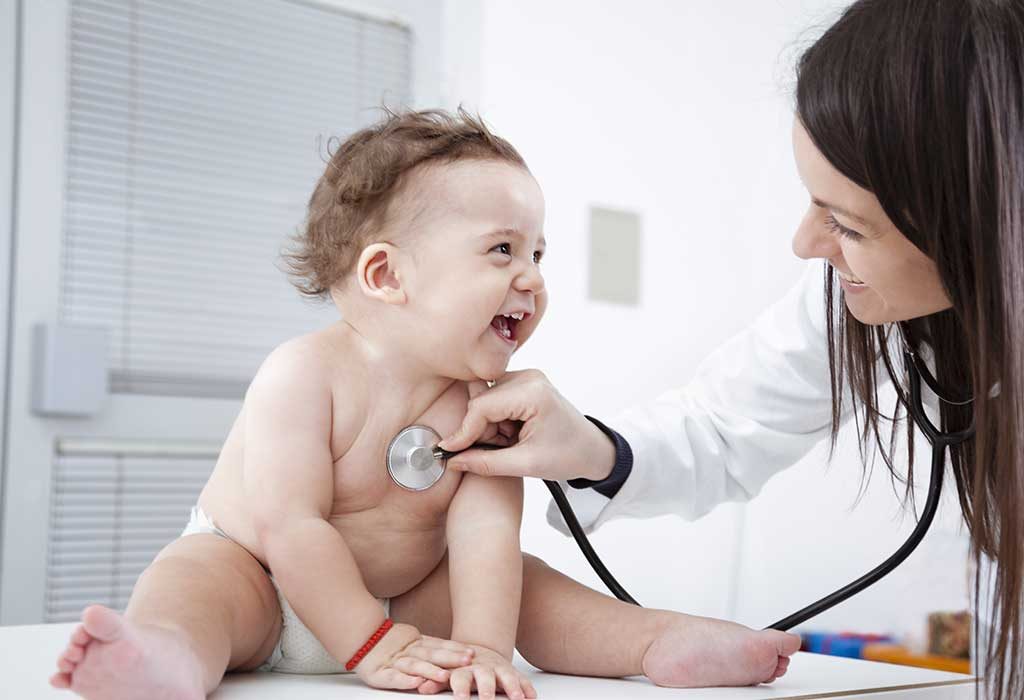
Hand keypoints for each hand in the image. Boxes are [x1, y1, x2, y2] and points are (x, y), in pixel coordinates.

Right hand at [354, 622, 475, 690]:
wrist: (362, 638)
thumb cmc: (390, 644)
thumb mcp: (413, 641)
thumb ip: (431, 645)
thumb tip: (459, 651)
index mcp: (417, 644)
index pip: (439, 645)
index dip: (455, 649)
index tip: (472, 652)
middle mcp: (409, 652)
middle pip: (432, 654)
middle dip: (451, 658)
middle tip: (468, 661)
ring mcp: (396, 662)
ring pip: (416, 666)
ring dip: (431, 671)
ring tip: (445, 676)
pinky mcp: (382, 674)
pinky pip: (394, 678)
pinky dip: (405, 680)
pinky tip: (417, 682)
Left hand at [416, 644, 537, 699]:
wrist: (476, 651)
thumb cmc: (459, 667)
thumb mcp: (447, 672)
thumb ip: (437, 680)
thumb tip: (422, 687)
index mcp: (464, 669)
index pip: (461, 677)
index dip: (460, 688)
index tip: (460, 699)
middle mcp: (482, 668)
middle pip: (485, 677)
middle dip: (488, 688)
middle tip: (488, 699)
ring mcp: (498, 669)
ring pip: (506, 676)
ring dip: (513, 687)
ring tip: (518, 698)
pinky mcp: (511, 672)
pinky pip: (521, 678)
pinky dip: (526, 687)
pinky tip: (531, 696)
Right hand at [438, 369, 615, 481]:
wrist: (591, 449)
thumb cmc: (569, 455)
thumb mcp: (526, 465)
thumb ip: (486, 462)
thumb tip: (453, 460)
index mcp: (533, 393)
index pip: (482, 407)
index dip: (464, 431)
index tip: (449, 450)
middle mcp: (529, 378)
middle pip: (482, 402)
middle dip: (480, 430)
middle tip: (496, 451)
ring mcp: (527, 377)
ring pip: (485, 400)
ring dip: (488, 426)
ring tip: (509, 443)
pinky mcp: (524, 383)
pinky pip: (494, 399)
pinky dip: (496, 420)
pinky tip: (510, 434)